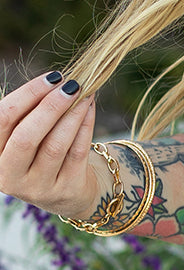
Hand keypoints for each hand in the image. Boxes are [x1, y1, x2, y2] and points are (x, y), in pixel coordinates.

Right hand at [0, 72, 107, 218]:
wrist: (68, 190)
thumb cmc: (41, 152)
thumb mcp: (26, 136)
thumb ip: (29, 113)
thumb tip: (55, 81)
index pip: (3, 120)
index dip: (27, 95)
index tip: (52, 78)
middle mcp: (10, 176)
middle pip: (26, 137)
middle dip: (50, 107)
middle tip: (71, 86)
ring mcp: (38, 187)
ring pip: (54, 145)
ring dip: (72, 114)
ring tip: (84, 94)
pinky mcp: (66, 190)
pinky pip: (77, 152)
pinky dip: (85, 126)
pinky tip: (89, 109)